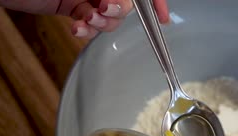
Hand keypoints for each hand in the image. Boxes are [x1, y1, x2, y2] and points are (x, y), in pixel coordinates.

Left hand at [0, 0, 168, 38]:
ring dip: (103, 24)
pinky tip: (77, 29)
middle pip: (128, 3)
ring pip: (112, 18)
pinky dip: (88, 31)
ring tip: (88, 20)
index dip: (154, 1)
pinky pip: (92, 24)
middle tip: (104, 10)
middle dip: (120, 11)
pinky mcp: (74, 8)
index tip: (163, 16)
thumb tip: (124, 2)